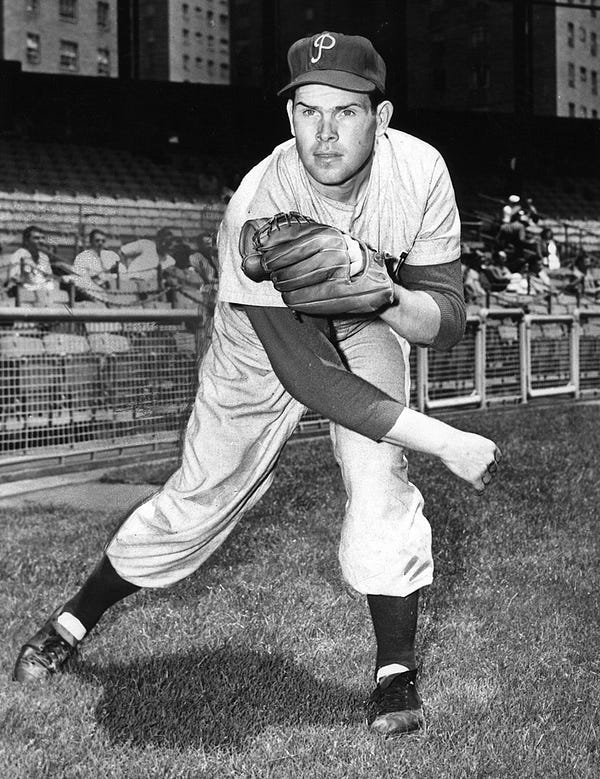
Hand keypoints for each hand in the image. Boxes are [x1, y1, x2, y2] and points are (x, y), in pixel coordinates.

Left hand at [239, 211, 397, 315]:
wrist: (372, 276)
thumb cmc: (335, 256)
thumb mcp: (314, 241)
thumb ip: (280, 247)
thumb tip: (248, 263)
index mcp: (324, 234)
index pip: (281, 248)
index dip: (269, 258)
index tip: (269, 262)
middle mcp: (331, 252)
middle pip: (282, 271)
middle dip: (276, 276)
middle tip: (279, 277)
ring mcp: (336, 275)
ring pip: (289, 288)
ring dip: (284, 289)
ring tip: (290, 286)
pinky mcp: (338, 295)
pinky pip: (301, 302)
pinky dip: (294, 301)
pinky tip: (298, 296)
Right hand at [438, 431, 501, 491]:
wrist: (447, 444)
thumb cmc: (457, 441)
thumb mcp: (474, 442)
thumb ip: (482, 451)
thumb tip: (484, 463)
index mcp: (491, 448)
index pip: (497, 459)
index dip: (490, 462)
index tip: (484, 464)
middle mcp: (490, 459)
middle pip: (493, 470)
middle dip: (486, 471)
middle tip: (474, 470)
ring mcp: (483, 469)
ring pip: (487, 479)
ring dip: (481, 480)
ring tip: (469, 476)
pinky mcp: (474, 478)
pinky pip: (481, 488)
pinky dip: (479, 491)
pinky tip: (476, 492)